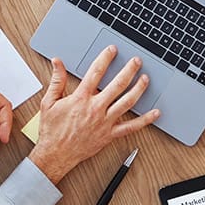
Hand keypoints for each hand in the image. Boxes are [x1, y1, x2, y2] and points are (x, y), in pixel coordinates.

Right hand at [28, 46, 159, 183]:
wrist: (55, 154)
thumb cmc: (52, 130)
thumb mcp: (49, 102)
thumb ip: (56, 80)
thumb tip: (57, 62)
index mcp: (81, 98)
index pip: (96, 72)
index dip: (106, 58)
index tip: (112, 50)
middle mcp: (95, 108)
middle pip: (117, 85)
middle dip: (129, 70)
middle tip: (136, 61)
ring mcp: (105, 122)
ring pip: (127, 102)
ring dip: (139, 89)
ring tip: (145, 79)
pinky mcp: (109, 135)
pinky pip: (131, 127)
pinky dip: (145, 120)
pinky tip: (155, 113)